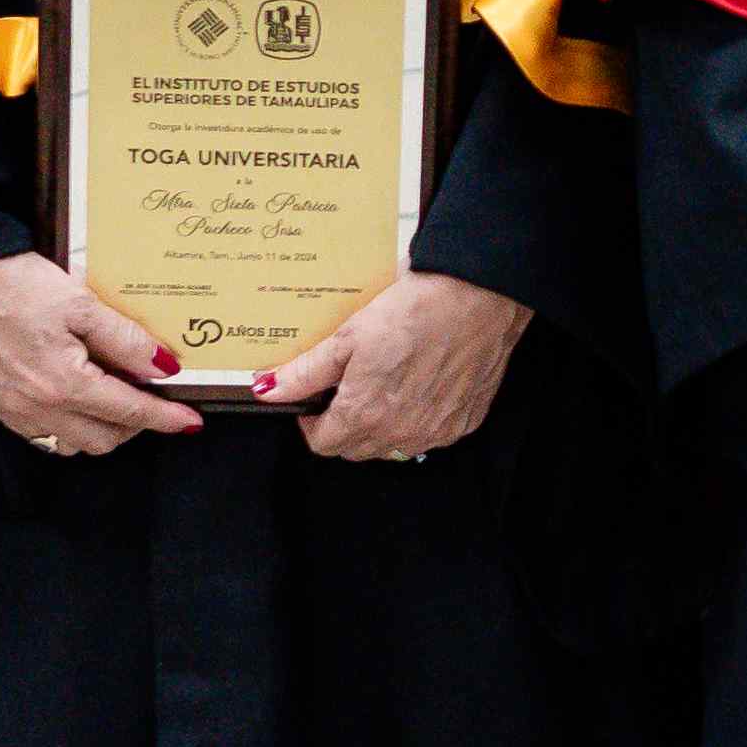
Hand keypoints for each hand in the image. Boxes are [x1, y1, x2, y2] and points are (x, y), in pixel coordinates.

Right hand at [0, 249, 207, 453]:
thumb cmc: (9, 281)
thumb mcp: (79, 302)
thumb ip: (124, 339)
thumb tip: (162, 367)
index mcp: (63, 383)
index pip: (128, 412)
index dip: (164, 418)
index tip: (189, 421)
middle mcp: (35, 407)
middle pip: (103, 440)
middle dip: (134, 426)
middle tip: (150, 399)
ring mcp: (10, 410)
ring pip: (70, 443)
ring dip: (99, 429)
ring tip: (111, 395)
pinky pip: (40, 433)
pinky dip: (66, 424)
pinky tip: (72, 395)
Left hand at [273, 269, 529, 462]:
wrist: (477, 297)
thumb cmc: (416, 310)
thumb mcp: (347, 336)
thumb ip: (305, 371)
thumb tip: (268, 389)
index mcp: (365, 415)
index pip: (323, 445)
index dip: (312, 422)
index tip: (316, 401)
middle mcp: (400, 433)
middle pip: (355, 449)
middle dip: (343, 425)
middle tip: (348, 387)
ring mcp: (435, 431)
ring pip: (392, 447)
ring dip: (380, 426)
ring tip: (385, 382)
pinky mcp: (463, 422)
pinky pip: (429, 435)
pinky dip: (418, 419)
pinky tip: (419, 384)